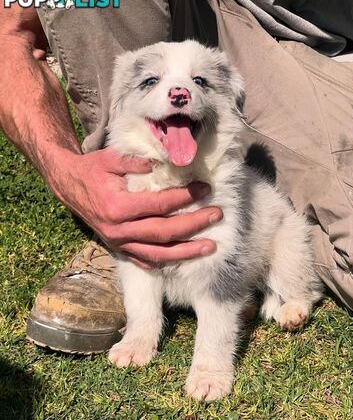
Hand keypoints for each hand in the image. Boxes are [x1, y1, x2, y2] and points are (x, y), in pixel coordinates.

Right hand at [54, 148, 222, 267]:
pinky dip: (166, 261)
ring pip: (158, 254)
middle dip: (194, 225)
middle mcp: (119, 230)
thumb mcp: (111, 158)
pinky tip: (184, 258)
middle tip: (216, 215)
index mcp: (118, 207)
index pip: (160, 205)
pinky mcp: (119, 248)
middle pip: (164, 232)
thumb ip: (136, 162)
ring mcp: (119, 242)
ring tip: (210, 247)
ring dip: (186, 252)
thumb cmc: (92, 169)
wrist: (69, 184)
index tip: (205, 189)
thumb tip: (165, 163)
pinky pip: (145, 260)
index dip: (185, 197)